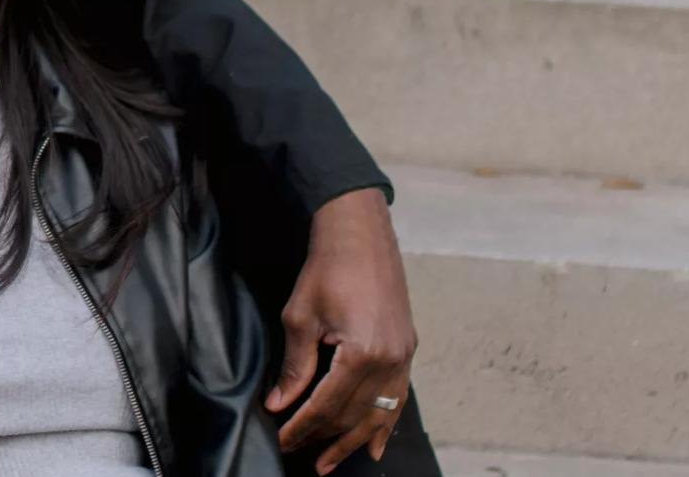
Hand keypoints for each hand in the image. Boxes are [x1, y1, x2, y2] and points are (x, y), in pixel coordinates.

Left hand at [266, 187, 416, 473]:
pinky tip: (374, 446)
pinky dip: (385, 424)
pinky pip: (397, 399)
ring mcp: (404, 357)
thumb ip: (294, 366)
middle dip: (324, 437)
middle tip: (299, 453)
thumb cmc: (327, 269)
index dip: (302, 426)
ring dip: (354, 440)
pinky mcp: (407, 350)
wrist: (361, 235)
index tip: (282, 439)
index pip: (327, 405)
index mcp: (363, 353)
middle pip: (354, 414)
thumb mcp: (301, 317)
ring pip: (379, 414)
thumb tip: (280, 404)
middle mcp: (390, 361)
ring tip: (331, 462)